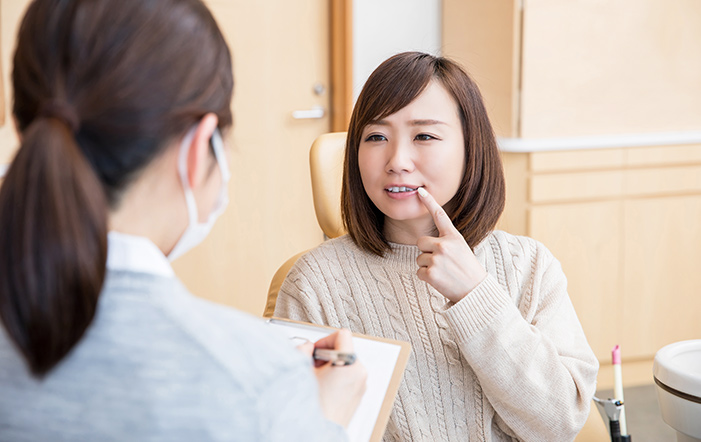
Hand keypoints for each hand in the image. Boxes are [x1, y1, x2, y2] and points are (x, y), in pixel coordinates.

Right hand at [310, 329, 366, 427]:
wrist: (317, 434)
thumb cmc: (314, 408)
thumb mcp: (302, 372)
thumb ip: (304, 351)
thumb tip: (307, 347)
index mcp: (349, 364)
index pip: (342, 334)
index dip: (324, 340)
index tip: (315, 350)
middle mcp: (359, 373)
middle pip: (343, 349)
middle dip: (326, 355)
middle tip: (312, 367)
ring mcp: (361, 385)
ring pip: (345, 363)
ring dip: (330, 366)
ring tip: (316, 380)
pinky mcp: (358, 395)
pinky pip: (348, 376)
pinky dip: (336, 377)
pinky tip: (323, 389)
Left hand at [416, 187, 486, 302]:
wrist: (476, 291)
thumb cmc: (467, 270)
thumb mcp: (461, 249)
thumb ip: (446, 242)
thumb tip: (425, 242)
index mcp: (454, 237)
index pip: (440, 216)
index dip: (429, 202)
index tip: (420, 191)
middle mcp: (444, 245)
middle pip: (420, 242)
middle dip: (426, 252)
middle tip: (442, 262)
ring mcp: (437, 259)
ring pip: (419, 258)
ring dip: (427, 266)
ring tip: (444, 272)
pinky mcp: (430, 273)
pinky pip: (418, 271)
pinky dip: (426, 277)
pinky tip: (439, 280)